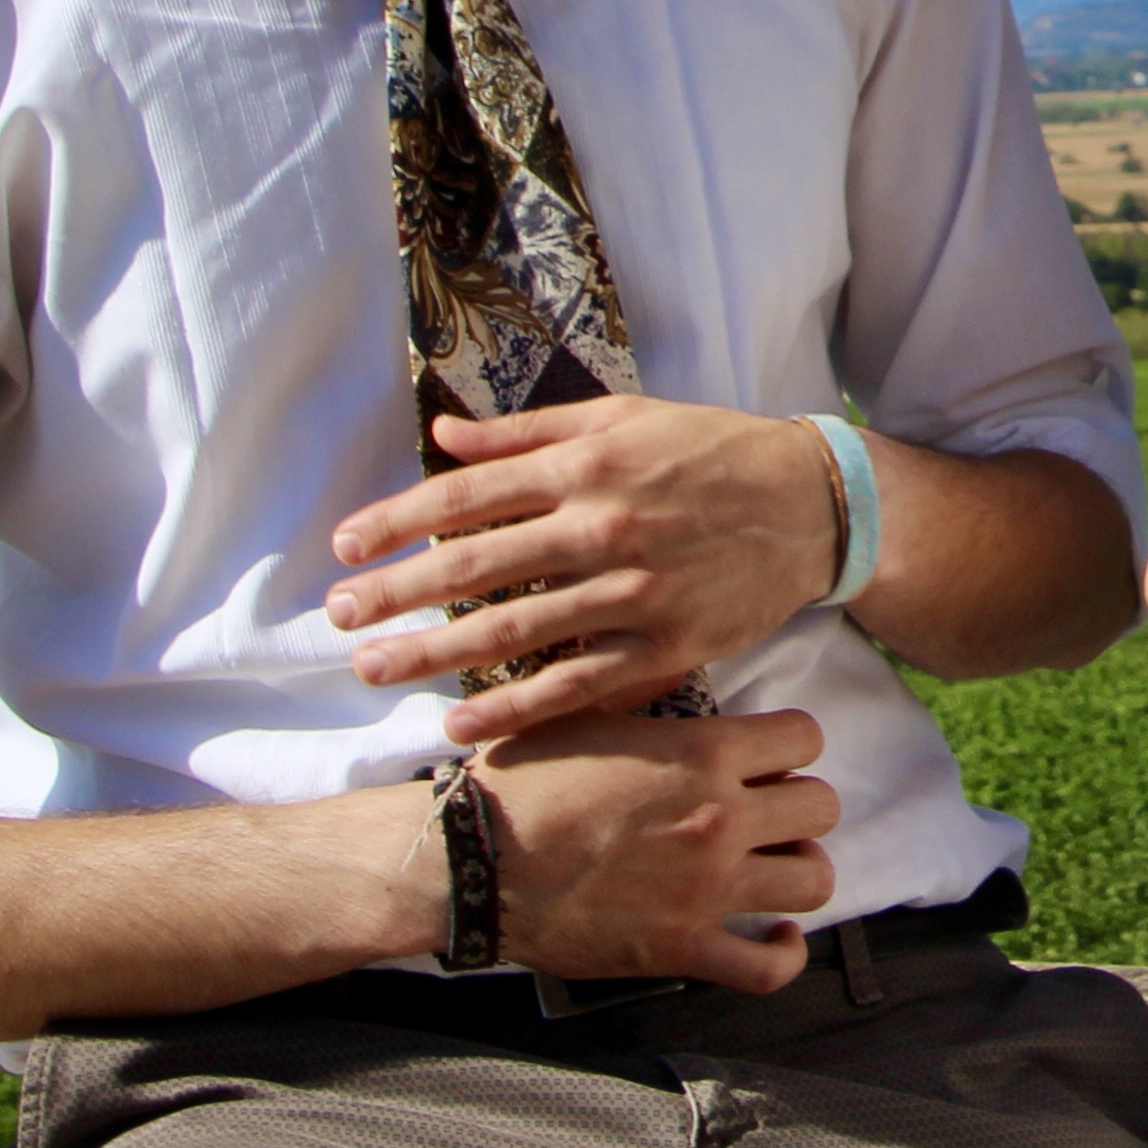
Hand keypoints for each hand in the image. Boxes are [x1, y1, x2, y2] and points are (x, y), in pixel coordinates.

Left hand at [326, 398, 836, 740]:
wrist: (811, 504)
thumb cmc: (708, 452)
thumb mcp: (621, 419)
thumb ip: (527, 431)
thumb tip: (444, 436)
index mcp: (585, 466)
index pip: (467, 497)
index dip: (397, 523)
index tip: (344, 548)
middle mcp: (602, 528)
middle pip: (474, 569)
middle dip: (395, 596)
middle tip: (336, 619)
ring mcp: (633, 596)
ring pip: (513, 634)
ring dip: (433, 656)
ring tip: (373, 669)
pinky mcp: (664, 649)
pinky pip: (574, 687)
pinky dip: (514, 712)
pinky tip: (462, 727)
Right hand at [466, 704, 840, 993]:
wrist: (473, 859)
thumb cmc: (522, 781)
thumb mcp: (587, 711)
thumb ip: (646, 695)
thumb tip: (670, 664)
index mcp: (702, 752)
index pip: (805, 736)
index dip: (790, 746)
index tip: (765, 759)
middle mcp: (719, 817)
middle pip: (821, 806)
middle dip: (798, 805)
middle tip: (764, 812)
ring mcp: (707, 887)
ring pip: (814, 879)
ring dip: (798, 869)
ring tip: (769, 865)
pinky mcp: (683, 947)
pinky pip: (769, 967)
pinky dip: (783, 954)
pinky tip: (774, 933)